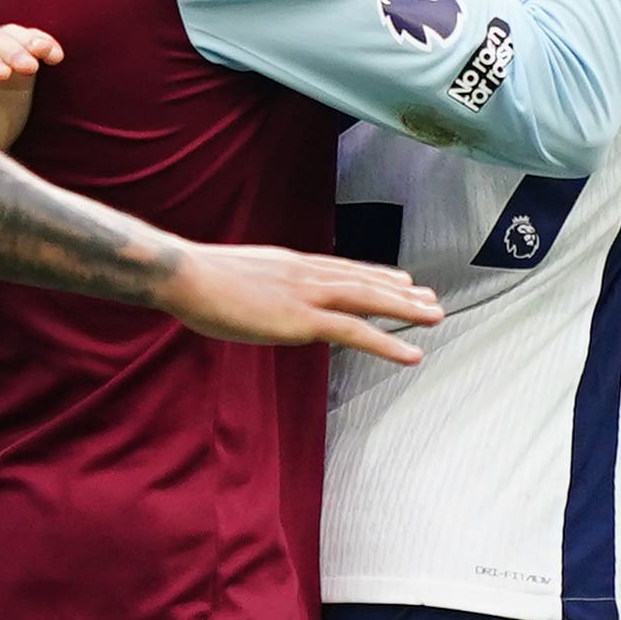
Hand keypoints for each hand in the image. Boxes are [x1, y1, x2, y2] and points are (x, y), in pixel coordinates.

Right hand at [154, 242, 439, 363]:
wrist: (184, 275)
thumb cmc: (197, 281)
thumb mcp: (236, 280)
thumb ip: (258, 289)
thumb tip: (259, 299)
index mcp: (292, 265)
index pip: (344, 269)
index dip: (376, 275)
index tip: (401, 278)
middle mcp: (308, 274)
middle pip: (365, 281)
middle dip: (401, 292)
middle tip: (432, 298)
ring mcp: (308, 295)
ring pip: (370, 301)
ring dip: (406, 311)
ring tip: (436, 317)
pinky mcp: (303, 320)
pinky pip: (355, 332)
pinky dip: (387, 343)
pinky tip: (412, 354)